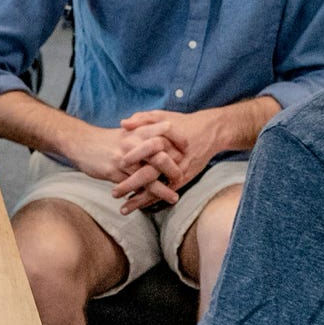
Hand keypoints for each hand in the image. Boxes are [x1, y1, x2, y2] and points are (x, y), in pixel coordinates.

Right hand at [63, 123, 180, 210]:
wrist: (81, 142)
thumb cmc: (106, 140)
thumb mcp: (127, 131)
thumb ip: (145, 133)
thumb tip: (165, 140)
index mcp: (138, 131)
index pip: (164, 132)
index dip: (178, 141)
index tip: (189, 150)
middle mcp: (133, 143)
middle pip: (160, 154)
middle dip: (173, 168)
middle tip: (183, 177)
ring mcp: (124, 158)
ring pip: (148, 175)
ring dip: (162, 189)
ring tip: (174, 198)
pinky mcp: (114, 171)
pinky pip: (132, 186)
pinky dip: (142, 196)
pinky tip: (149, 204)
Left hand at [112, 109, 231, 210]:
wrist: (209, 132)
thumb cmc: (181, 123)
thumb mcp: (162, 115)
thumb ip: (142, 119)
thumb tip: (122, 123)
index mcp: (166, 139)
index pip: (149, 147)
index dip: (134, 155)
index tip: (119, 162)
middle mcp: (172, 156)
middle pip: (150, 173)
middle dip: (131, 185)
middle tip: (114, 193)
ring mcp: (178, 170)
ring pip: (157, 188)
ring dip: (140, 200)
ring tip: (123, 209)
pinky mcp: (183, 178)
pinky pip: (166, 192)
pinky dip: (153, 200)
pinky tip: (139, 207)